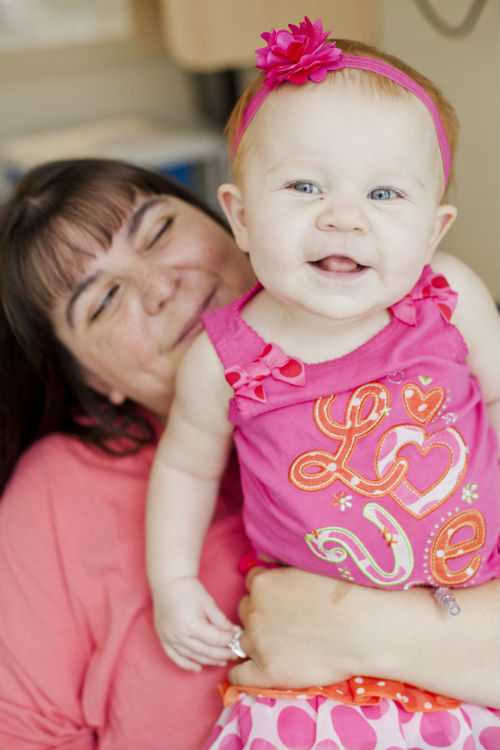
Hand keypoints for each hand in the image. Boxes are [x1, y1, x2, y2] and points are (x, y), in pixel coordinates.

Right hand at [152, 576, 238, 671]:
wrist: (168, 582)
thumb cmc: (189, 589)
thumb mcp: (208, 603)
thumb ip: (221, 620)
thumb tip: (235, 632)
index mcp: (192, 625)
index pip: (215, 640)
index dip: (229, 641)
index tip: (239, 641)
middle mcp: (179, 636)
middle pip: (205, 651)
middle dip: (222, 654)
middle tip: (235, 654)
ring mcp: (170, 639)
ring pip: (192, 656)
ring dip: (208, 661)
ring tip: (222, 661)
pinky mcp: (163, 639)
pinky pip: (175, 657)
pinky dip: (186, 664)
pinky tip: (198, 668)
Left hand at [230, 567, 359, 687]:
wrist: (362, 627)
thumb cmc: (342, 592)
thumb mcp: (306, 564)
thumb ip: (279, 562)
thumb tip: (261, 556)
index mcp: (262, 583)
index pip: (253, 583)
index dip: (269, 590)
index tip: (284, 597)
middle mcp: (254, 611)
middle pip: (246, 610)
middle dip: (262, 613)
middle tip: (287, 619)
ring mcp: (258, 642)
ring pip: (244, 639)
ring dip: (257, 640)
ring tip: (281, 644)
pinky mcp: (267, 672)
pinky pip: (240, 675)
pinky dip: (245, 672)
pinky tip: (259, 669)